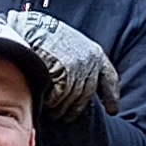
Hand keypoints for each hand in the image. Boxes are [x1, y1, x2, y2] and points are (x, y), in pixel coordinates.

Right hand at [4, 7, 118, 117]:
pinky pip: (59, 96)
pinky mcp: (64, 74)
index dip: (111, 95)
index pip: (109, 78)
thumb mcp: (73, 46)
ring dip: (62, 109)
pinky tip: (45, 104)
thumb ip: (80, 63)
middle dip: (76, 108)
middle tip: (67, 117)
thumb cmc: (48, 37)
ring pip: (72, 98)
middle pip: (87, 93)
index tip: (113, 110)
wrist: (32, 28)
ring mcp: (78, 69)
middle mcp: (91, 62)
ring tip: (54, 114)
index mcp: (96, 54)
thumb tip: (80, 85)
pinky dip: (52, 102)